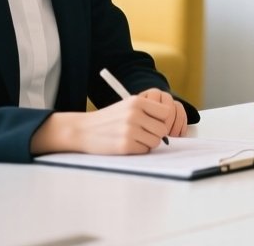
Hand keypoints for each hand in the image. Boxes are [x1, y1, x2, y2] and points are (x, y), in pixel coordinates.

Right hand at [31, 88, 188, 154]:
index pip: (166, 112)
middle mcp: (135, 114)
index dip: (163, 120)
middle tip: (142, 134)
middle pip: (162, 130)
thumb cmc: (108, 119)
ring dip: (147, 143)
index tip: (155, 123)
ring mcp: (130, 130)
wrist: (82, 130)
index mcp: (137, 102)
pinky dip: (138, 150)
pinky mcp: (125, 146)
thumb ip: (147, 111)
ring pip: (155, 142)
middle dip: (156, 134)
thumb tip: (170, 124)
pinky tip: (126, 145)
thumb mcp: (127, 106)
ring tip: (133, 138)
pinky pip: (144, 151)